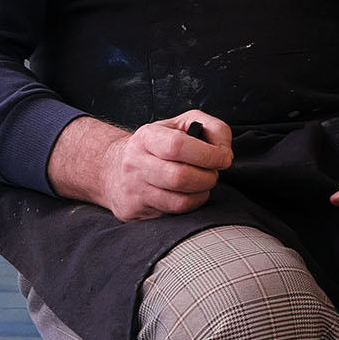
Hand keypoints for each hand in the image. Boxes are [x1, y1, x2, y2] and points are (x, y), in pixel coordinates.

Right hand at [47, 110, 232, 221]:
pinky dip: (191, 205)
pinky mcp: (135, 210)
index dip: (208, 154)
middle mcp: (136, 162)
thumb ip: (212, 128)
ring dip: (202, 193)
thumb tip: (224, 152)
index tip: (223, 158)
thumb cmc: (157, 145)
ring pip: (179, 201)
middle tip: (213, 173)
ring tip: (203, 183)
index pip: (177, 146)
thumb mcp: (182, 125)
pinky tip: (191, 195)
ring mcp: (134, 189)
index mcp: (148, 136)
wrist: (114, 168)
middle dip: (207, 177)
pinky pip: (173, 214)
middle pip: (179, 177)